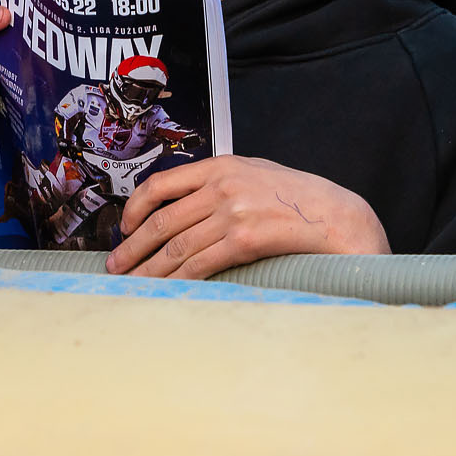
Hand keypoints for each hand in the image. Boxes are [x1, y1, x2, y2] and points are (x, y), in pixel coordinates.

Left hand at [107, 156, 388, 280]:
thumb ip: (221, 183)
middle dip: (134, 247)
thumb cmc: (300, 199)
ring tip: (132, 283)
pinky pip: (201, 263)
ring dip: (150, 269)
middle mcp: (222, 187)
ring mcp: (233, 213)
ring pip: (176, 246)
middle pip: (163, 220)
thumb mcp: (257, 174)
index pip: (161, 184)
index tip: (124, 228)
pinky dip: (178, 278)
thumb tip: (183, 205)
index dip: (135, 208)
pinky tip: (167, 289)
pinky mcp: (245, 239)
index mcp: (222, 167)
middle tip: (116, 265)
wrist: (339, 217)